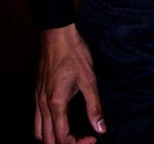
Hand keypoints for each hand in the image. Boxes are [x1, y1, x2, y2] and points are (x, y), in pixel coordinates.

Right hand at [35, 24, 104, 143]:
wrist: (58, 36)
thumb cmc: (75, 54)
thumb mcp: (89, 80)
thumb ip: (94, 106)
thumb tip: (101, 128)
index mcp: (56, 104)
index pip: (63, 138)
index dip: (78, 143)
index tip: (92, 139)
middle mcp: (43, 105)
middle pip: (48, 140)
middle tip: (83, 139)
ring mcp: (37, 99)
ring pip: (38, 132)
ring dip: (52, 140)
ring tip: (70, 137)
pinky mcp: (37, 93)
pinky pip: (36, 120)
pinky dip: (45, 129)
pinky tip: (58, 123)